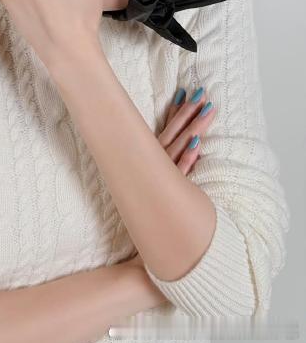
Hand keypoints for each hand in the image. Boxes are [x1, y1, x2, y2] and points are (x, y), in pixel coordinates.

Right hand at [124, 89, 215, 265]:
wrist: (139, 250)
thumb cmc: (138, 216)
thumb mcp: (136, 182)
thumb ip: (142, 163)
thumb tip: (145, 144)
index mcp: (148, 160)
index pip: (165, 129)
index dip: (177, 111)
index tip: (186, 92)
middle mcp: (154, 166)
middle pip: (176, 133)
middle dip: (190, 114)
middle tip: (203, 94)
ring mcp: (163, 180)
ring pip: (181, 148)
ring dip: (194, 129)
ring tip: (207, 110)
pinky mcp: (171, 196)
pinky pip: (180, 175)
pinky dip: (187, 160)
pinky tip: (198, 148)